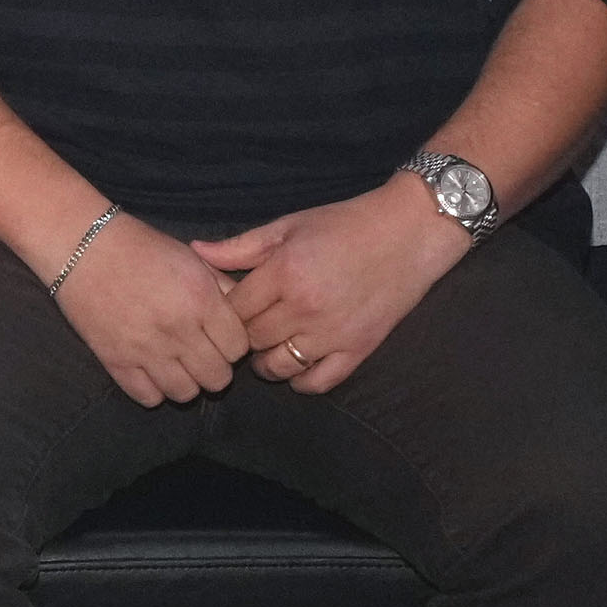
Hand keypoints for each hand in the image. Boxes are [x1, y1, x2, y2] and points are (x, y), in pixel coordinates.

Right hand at [54, 219, 249, 406]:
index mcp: (200, 300)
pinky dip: (154, 390)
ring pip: (186, 394)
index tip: (220, 336)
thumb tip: (243, 312)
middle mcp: (178, 330)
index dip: (234, 345)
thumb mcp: (191, 258)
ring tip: (177, 365)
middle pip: (218, 378)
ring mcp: (146, 350)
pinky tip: (152, 372)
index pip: (239, 349)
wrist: (83, 246)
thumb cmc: (140, 247)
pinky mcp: (116, 362)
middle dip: (216, 368)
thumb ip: (222, 287)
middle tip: (202, 353)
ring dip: (187, 382)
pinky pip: (148, 398)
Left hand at [193, 179, 471, 394]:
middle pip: (251, 340)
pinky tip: (297, 363)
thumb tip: (196, 251)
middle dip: (243, 336)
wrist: (410, 231)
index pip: (233, 310)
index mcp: (284, 272)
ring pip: (278, 367)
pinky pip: (317, 382)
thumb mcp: (290, 225)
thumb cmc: (346, 224)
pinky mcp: (358, 350)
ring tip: (270, 346)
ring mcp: (332, 333)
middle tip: (247, 328)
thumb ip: (241, 246)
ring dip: (266, 361)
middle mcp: (304, 307)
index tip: (230, 308)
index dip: (225, 312)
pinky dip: (300, 380)